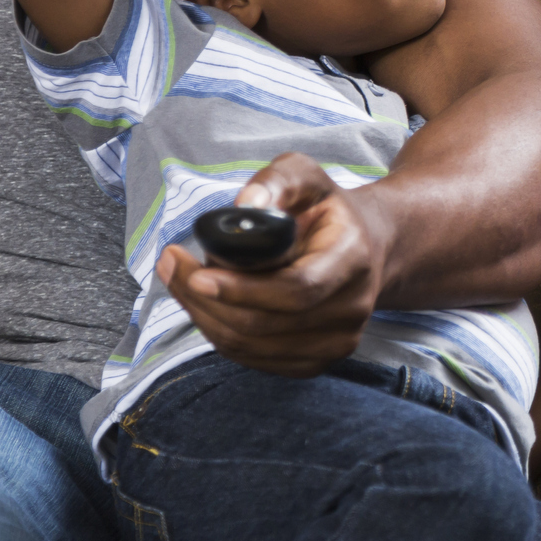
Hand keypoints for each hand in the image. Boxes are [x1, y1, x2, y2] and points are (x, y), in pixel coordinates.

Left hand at [159, 154, 381, 376]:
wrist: (368, 248)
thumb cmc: (326, 210)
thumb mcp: (306, 178)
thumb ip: (276, 182)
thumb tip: (245, 205)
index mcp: (353, 259)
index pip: (296, 289)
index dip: (242, 289)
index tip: (197, 274)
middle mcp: (351, 308)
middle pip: (264, 324)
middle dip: (205, 301)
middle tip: (172, 268)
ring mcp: (337, 342)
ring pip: (251, 347)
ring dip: (205, 317)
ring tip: (185, 280)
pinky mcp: (316, 362)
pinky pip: (253, 359)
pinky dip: (220, 334)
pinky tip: (207, 305)